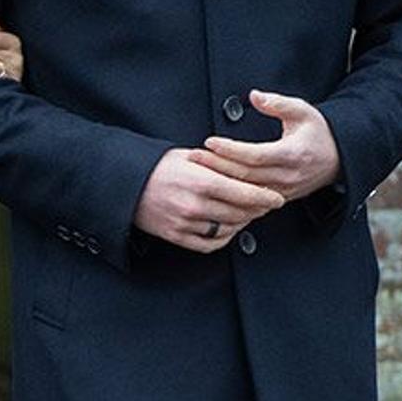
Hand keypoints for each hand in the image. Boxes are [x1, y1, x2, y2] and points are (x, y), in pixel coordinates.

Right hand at [133, 147, 284, 252]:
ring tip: (246, 213)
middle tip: (264, 204)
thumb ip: (215, 165)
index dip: (265, 197)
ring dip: (242, 222)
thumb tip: (243, 171)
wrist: (123, 183)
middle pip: (240, 213)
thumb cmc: (155, 165)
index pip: (245, 193)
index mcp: (200, 181)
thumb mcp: (186, 156)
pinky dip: (225, 237)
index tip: (277, 198)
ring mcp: (186, 223)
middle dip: (257, 209)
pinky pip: (211, 244)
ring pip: (229, 229)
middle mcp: (195, 205)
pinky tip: (228, 227)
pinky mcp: (177, 236)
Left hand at [193, 90, 341, 202]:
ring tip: (198, 170)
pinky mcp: (281, 197)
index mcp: (292, 155)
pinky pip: (253, 200)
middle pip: (246, 176)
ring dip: (222, 181)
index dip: (230, 150)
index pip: (254, 156)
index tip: (209, 141)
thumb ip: (279, 103)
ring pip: (247, 191)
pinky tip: (215, 187)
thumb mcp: (303, 111)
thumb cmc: (319, 131)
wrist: (342, 158)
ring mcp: (284, 190)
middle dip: (217, 166)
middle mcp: (287, 177)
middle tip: (193, 156)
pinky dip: (233, 194)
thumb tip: (255, 96)